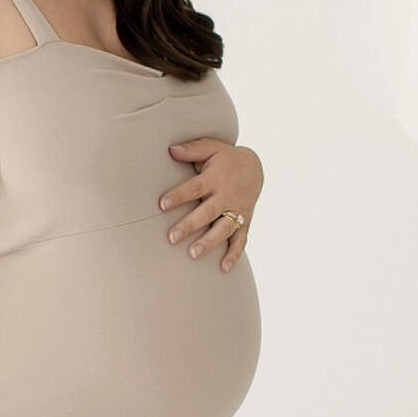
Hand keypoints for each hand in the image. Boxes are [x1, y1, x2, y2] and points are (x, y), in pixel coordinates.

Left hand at [159, 139, 262, 270]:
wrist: (255, 168)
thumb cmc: (225, 159)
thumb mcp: (211, 148)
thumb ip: (191, 150)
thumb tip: (170, 149)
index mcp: (215, 178)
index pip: (194, 188)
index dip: (178, 196)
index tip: (162, 204)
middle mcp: (227, 196)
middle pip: (207, 212)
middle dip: (190, 225)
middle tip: (172, 237)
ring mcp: (237, 210)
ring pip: (224, 228)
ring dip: (210, 242)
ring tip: (193, 254)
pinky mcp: (245, 221)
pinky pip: (240, 240)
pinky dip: (234, 254)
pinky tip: (223, 268)